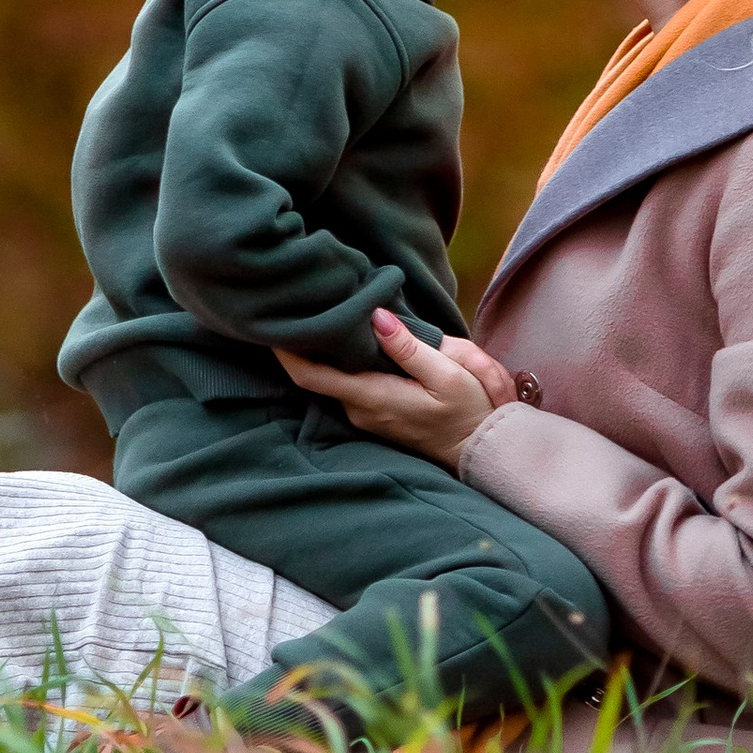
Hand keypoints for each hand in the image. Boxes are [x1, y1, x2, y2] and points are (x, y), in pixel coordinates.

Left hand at [271, 309, 504, 458]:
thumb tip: (376, 316)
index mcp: (371, 397)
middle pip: (319, 374)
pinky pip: (350, 385)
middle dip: (309, 342)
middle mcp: (360, 410)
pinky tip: (352, 338)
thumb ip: (409, 347)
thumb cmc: (467, 411)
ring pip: (335, 378)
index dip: (286, 352)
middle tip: (302, 303)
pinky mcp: (376, 414)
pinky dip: (345, 362)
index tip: (271, 324)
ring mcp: (367, 415)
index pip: (311, 377)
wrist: (481, 449)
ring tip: (326, 312)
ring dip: (329, 351)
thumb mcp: (447, 374)